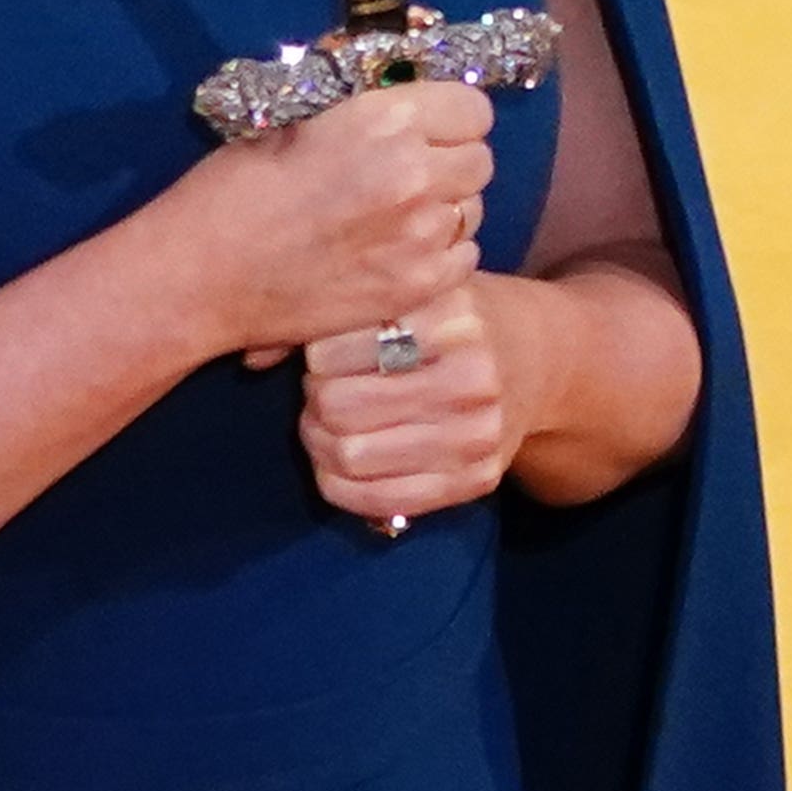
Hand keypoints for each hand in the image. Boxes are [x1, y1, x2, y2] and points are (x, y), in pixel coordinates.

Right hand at [159, 81, 493, 373]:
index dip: (448, 112)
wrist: (204, 275)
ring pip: (473, 208)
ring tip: (394, 211)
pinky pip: (463, 254)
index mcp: (385, 123)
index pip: (472, 107)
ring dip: (444, 203)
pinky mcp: (418, 287)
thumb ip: (356, 99)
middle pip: (479, 158)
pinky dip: (439, 248)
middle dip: (448, 156)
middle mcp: (417, 178)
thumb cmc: (233, 188)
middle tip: (406, 166)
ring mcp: (423, 239)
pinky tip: (394, 247)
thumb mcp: (288, 117)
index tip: (422, 122)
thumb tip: (394, 78)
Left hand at [294, 284, 520, 529]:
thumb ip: (338, 309)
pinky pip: (383, 501)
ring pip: (351, 456)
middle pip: (336, 406)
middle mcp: (471, 374)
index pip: (333, 347)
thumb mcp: (406, 289)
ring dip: (321, 444)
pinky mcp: (480, 479)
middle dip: (312, 402)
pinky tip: (339, 464)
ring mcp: (480, 433)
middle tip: (318, 392)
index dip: (311, 355)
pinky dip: (341, 487)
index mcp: (448, 314)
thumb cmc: (444, 316)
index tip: (321, 352)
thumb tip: (255, 357)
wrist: (536, 357)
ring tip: (328, 424)